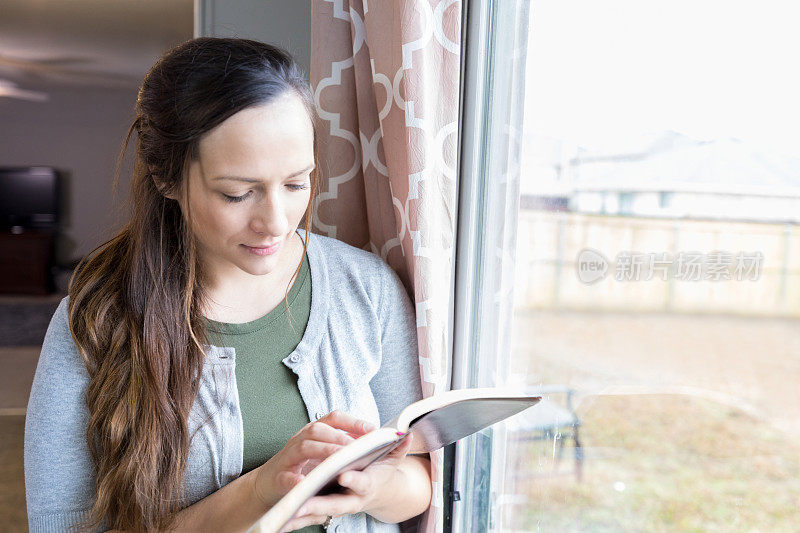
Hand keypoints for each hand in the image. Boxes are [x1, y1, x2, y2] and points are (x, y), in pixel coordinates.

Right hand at [252, 410, 375, 510]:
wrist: (269, 483)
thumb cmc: (303, 466)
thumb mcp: (323, 452)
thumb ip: (342, 445)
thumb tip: (371, 440)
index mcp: (314, 432)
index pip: (334, 418)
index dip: (353, 421)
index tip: (372, 430)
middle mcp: (300, 439)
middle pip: (318, 429)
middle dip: (339, 437)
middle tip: (357, 448)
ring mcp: (288, 456)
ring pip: (304, 446)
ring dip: (323, 451)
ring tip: (338, 460)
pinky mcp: (278, 477)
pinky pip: (286, 476)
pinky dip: (295, 479)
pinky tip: (305, 483)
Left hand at [281, 433, 414, 530]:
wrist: (375, 492)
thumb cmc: (380, 474)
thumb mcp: (392, 462)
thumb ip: (399, 449)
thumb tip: (406, 434)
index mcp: (367, 486)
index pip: (362, 483)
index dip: (354, 480)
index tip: (343, 476)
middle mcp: (353, 498)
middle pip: (336, 505)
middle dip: (319, 506)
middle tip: (302, 504)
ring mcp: (339, 505)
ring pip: (320, 514)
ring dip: (304, 517)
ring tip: (286, 517)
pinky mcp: (326, 507)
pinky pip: (310, 518)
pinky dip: (297, 521)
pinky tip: (282, 523)